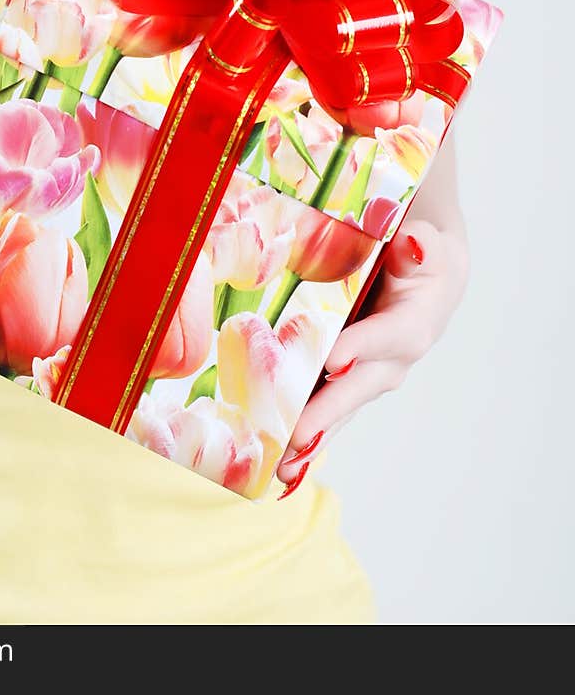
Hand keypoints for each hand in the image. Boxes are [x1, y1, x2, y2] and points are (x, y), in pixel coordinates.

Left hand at [275, 216, 469, 493]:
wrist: (427, 277)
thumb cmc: (421, 255)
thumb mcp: (427, 239)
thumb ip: (420, 245)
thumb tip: (416, 244)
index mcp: (416, 319)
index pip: (391, 334)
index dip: (364, 346)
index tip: (335, 360)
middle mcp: (394, 359)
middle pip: (361, 386)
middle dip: (328, 411)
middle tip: (297, 436)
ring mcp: (372, 376)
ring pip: (341, 408)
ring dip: (313, 437)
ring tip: (280, 466)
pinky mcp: (349, 383)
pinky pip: (328, 411)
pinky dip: (306, 435)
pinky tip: (277, 461)